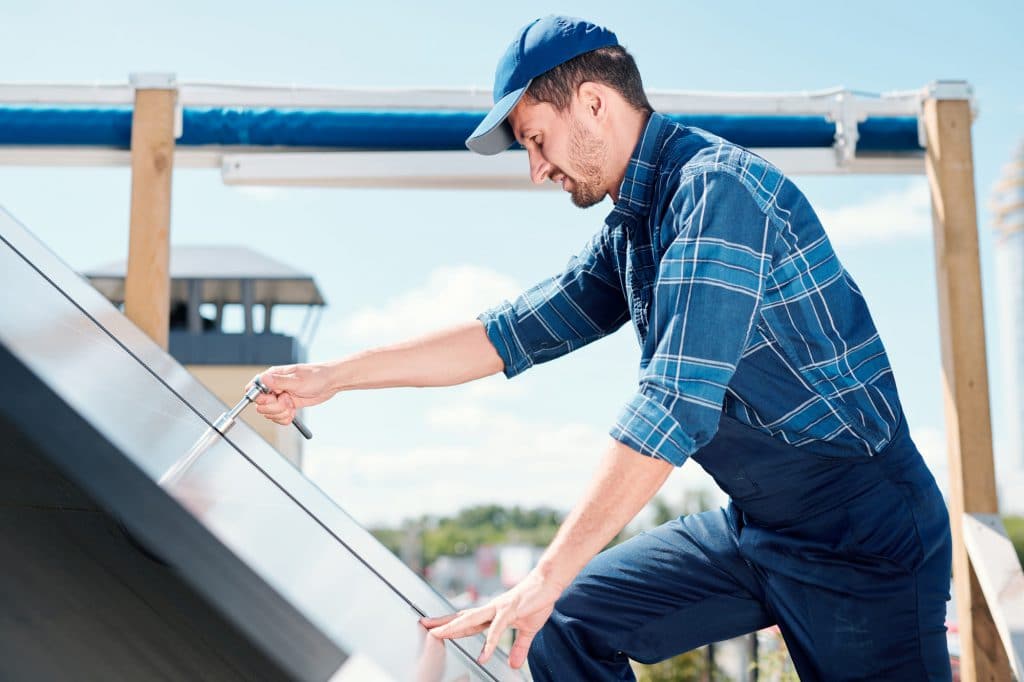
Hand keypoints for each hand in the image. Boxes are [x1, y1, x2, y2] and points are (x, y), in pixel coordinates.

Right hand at [250, 362, 334, 425]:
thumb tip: (264, 378)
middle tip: (287, 402)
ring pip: (269, 413)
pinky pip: (278, 417)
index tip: (273, 399)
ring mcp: (279, 398)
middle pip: (261, 406)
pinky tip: (293, 412)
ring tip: (292, 406)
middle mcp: (273, 387)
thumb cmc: (316, 376)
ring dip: (281, 414)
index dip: (261, 398)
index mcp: (272, 377)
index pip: (253, 390)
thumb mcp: (298, 380)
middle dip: (275, 408)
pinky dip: (285, 418)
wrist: (330, 383)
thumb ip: (279, 382)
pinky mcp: (286, 406)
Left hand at [419, 570, 563, 668]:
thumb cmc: (537, 600)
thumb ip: (520, 647)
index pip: (467, 620)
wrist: (548, 582)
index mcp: (493, 613)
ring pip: (471, 619)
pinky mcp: (510, 611)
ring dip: (454, 627)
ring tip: (439, 635)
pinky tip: (484, 655)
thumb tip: (515, 664)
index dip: (450, 624)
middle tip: (425, 627)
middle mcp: (492, 609)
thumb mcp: (528, 630)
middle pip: (463, 618)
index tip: (434, 627)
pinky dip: (490, 643)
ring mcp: (499, 609)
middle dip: (443, 624)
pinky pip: (497, 629)